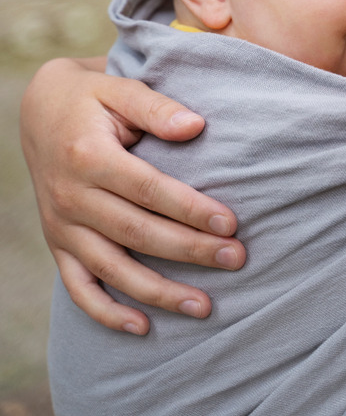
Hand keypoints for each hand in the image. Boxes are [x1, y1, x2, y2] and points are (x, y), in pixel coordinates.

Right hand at [21, 57, 245, 335]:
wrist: (38, 111)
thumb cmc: (91, 98)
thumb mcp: (119, 88)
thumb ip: (156, 107)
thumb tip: (196, 125)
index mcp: (89, 156)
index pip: (149, 190)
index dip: (190, 209)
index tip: (230, 223)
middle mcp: (71, 197)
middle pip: (138, 233)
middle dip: (190, 251)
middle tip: (236, 259)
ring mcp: (62, 226)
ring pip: (113, 269)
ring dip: (159, 292)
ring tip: (204, 307)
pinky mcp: (58, 244)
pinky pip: (79, 288)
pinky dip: (106, 313)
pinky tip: (143, 327)